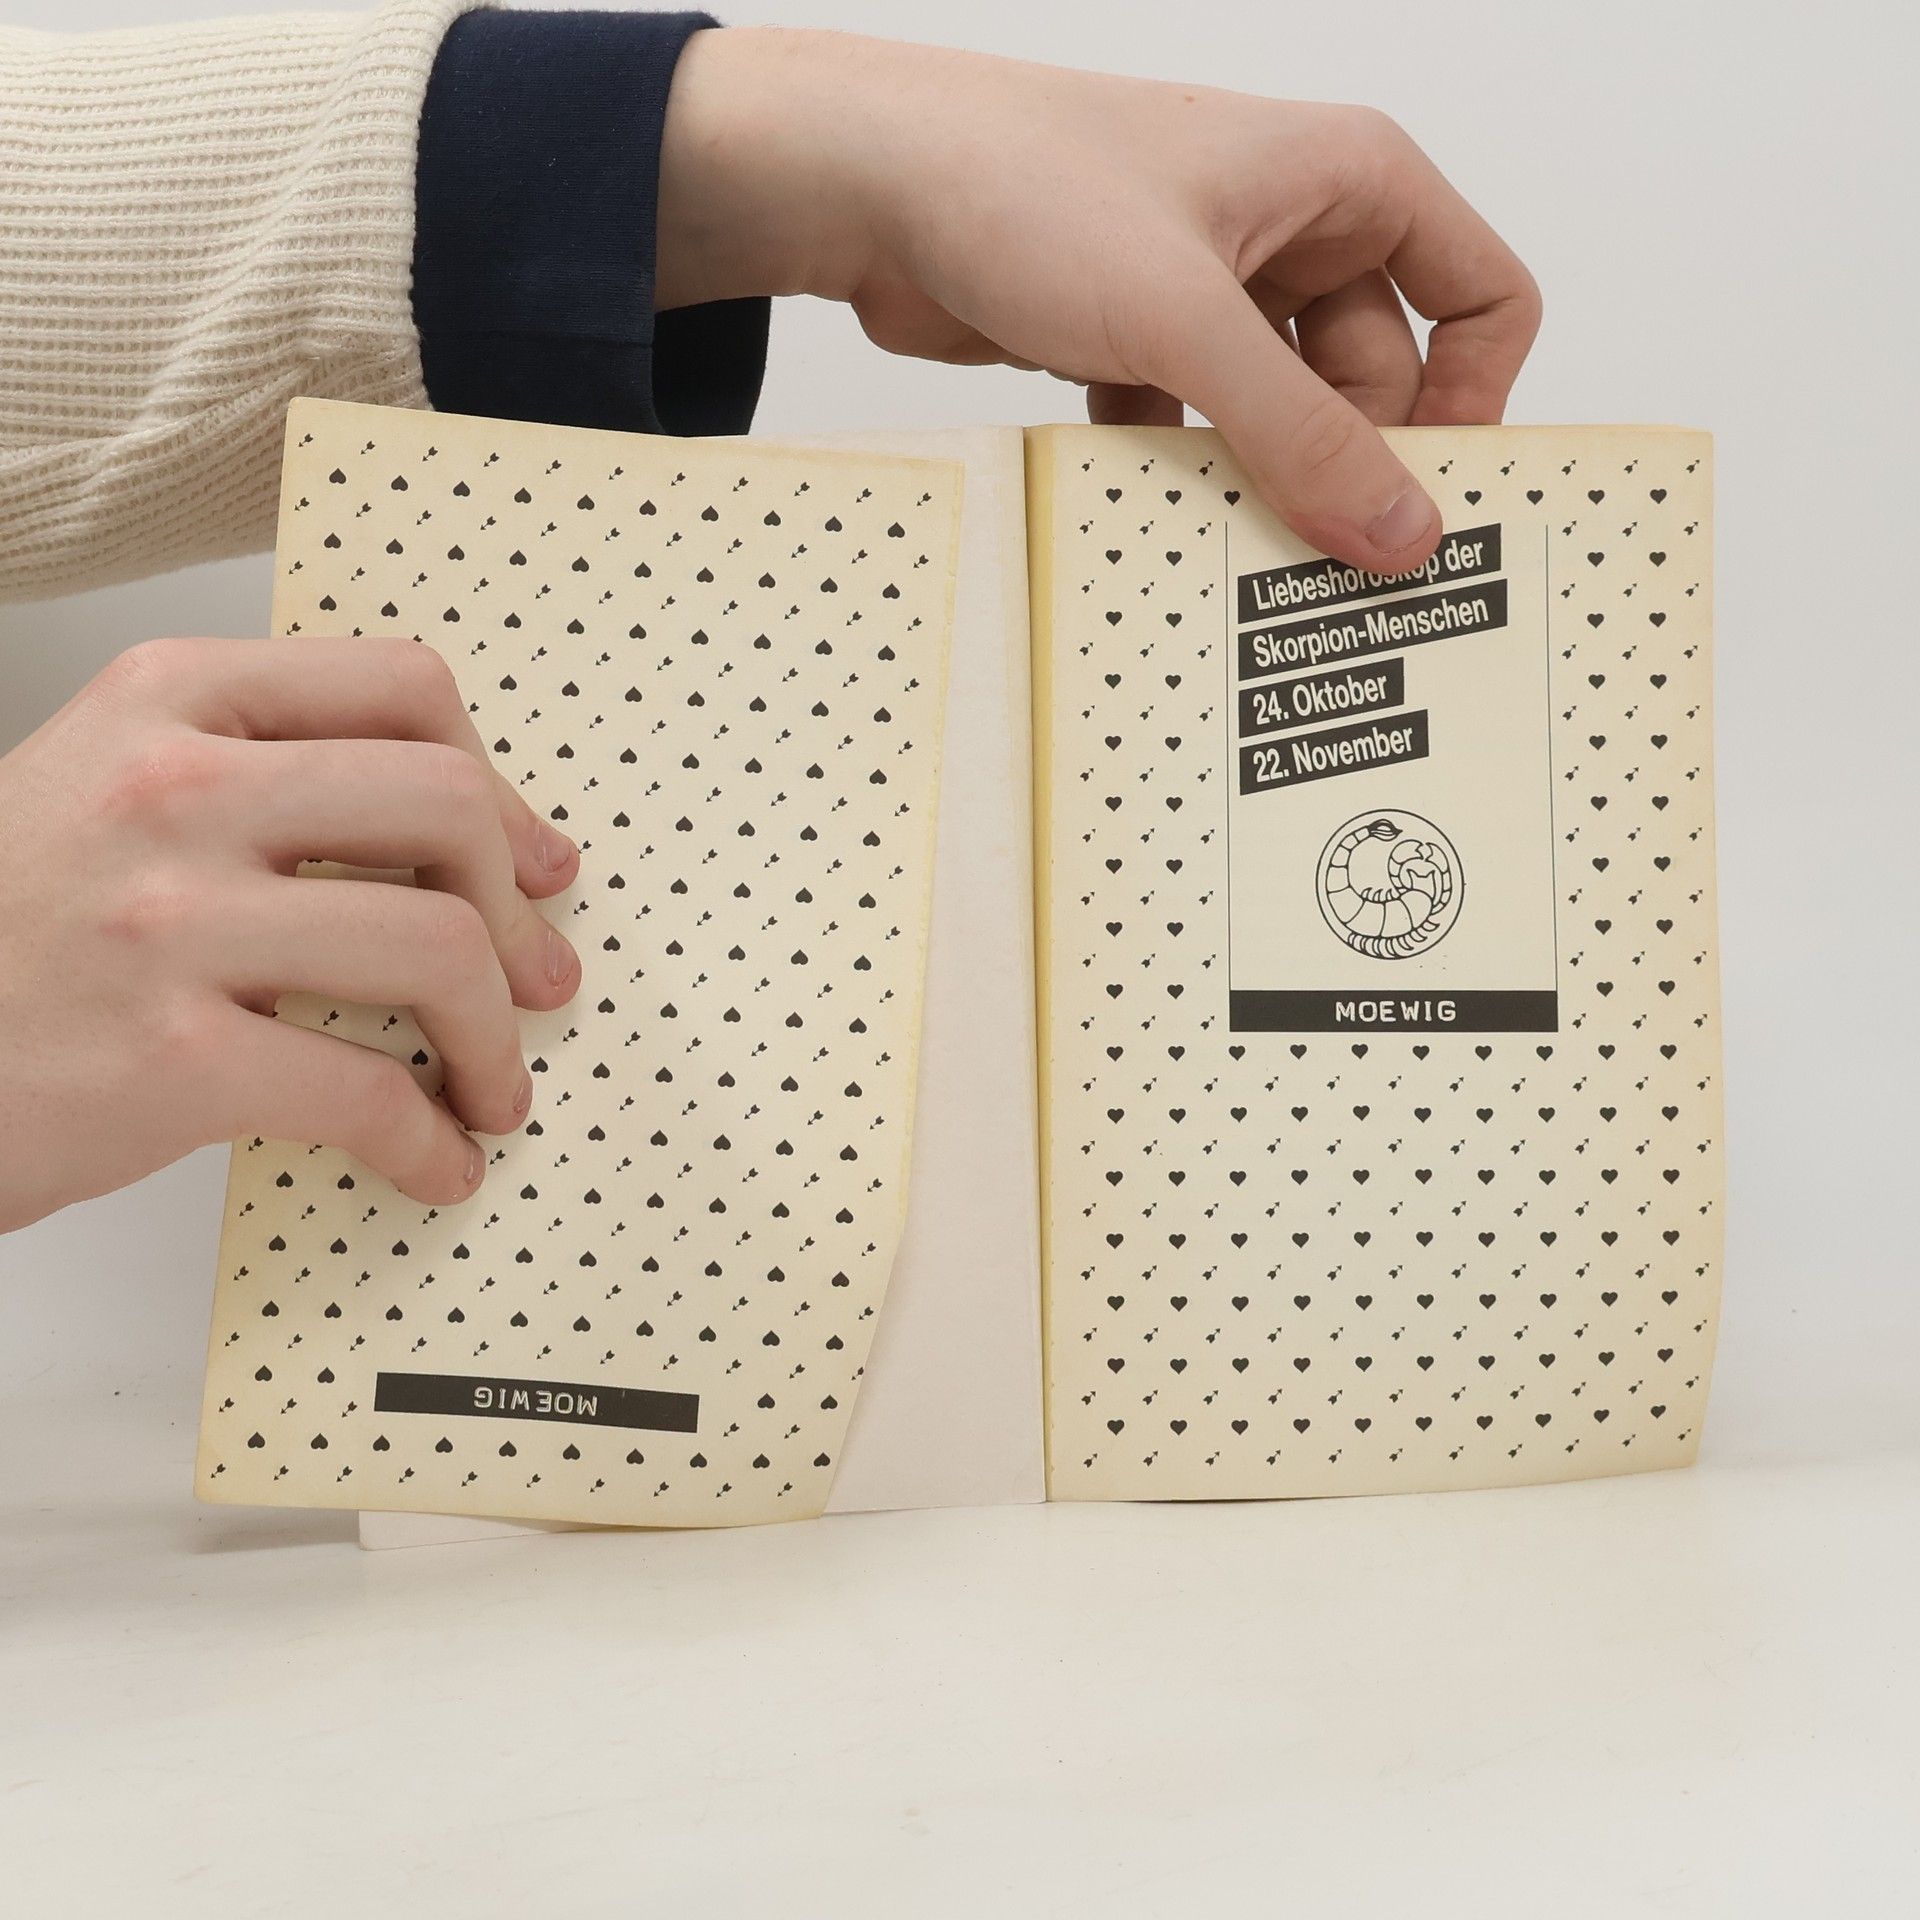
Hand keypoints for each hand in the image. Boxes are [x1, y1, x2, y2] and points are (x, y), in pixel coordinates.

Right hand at [0, 637, 581, 1231]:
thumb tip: (457, 844)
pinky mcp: (167, 1058)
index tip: (532, 859)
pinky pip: (367, 1092)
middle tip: (537, 979)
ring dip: (496, 1037)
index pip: (400, 686)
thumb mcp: (108, 791)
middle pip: (445, 805)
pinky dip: (429, 1139)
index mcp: (168, 703)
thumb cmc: (3, 931)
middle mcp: (169, 789)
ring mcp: (166, 920)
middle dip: (518, 913)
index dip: (499, 784)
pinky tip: (434, 1160)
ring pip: (434, 946)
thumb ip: (261, 781)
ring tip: (493, 1085)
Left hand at [659, 31, 1539, 571]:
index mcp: (1347, 182)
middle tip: (1312, 549)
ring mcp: (1211, 290)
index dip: (1474, 398)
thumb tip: (1401, 532)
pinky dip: (1178, 471)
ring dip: (1255, 478)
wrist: (868, 187)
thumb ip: (1301, 434)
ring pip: (1280, 415)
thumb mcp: (1188, 320)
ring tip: (1226, 537)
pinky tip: (1142, 499)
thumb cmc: (1026, 186)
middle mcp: (1291, 230)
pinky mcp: (1141, 341)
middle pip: (1377, 381)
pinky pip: (1198, 430)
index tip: (1429, 492)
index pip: (1482, 295)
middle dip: (1344, 462)